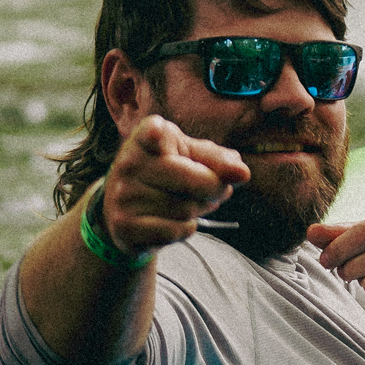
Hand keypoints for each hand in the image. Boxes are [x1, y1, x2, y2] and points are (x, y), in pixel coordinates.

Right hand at [99, 116, 248, 255]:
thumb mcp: (192, 156)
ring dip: (198, 210)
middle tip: (215, 190)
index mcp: (146, 138)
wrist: (127, 210)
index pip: (151, 133)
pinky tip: (174, 221)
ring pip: (185, 208)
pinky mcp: (124, 226)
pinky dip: (185, 229)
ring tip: (188, 203)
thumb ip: (219, 160)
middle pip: (191, 179)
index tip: (157, 133)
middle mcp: (129, 163)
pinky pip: (174, 231)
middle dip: (214, 189)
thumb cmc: (168, 174)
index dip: (156, 133)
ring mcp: (123, 196)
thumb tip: (242, 173)